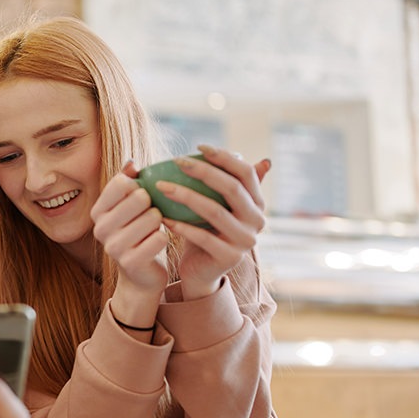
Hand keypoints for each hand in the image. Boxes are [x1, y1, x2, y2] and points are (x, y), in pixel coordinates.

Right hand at [90, 162, 167, 328]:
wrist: (140, 275)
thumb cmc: (138, 233)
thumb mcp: (130, 207)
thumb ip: (129, 183)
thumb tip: (132, 163)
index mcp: (98, 211)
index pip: (121, 182)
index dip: (139, 185)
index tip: (142, 196)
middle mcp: (100, 228)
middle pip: (140, 197)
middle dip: (153, 204)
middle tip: (152, 215)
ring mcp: (113, 247)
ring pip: (152, 217)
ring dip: (161, 221)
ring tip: (154, 229)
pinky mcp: (130, 262)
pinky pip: (159, 237)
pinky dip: (164, 238)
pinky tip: (157, 243)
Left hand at [158, 145, 268, 299]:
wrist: (200, 271)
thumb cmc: (205, 231)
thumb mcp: (214, 205)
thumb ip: (222, 183)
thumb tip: (240, 154)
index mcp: (257, 204)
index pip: (246, 173)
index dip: (225, 157)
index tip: (198, 146)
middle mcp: (257, 221)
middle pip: (232, 188)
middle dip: (204, 171)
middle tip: (177, 161)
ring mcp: (245, 241)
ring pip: (214, 211)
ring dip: (185, 195)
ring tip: (161, 186)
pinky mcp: (229, 258)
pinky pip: (202, 237)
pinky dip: (180, 226)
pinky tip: (162, 216)